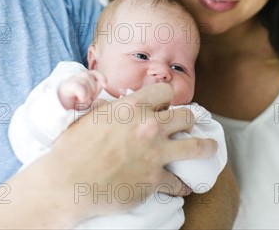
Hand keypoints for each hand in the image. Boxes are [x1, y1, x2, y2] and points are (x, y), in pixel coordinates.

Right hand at [46, 83, 218, 219]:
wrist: (67, 183)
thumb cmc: (72, 148)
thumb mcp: (89, 115)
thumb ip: (110, 107)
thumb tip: (114, 103)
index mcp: (132, 106)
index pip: (164, 91)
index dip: (165, 99)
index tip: (164, 105)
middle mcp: (149, 126)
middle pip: (185, 116)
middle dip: (187, 120)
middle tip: (187, 125)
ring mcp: (155, 153)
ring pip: (195, 146)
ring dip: (205, 147)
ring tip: (211, 148)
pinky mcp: (154, 179)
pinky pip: (178, 181)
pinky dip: (183, 185)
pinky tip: (185, 187)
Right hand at [57, 70, 105, 109]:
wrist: (60, 113)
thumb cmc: (75, 106)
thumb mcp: (88, 98)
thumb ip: (96, 89)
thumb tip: (103, 84)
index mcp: (81, 80)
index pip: (93, 73)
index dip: (101, 77)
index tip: (105, 85)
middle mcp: (74, 78)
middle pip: (89, 76)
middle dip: (93, 89)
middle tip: (87, 99)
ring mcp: (69, 81)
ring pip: (85, 79)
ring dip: (88, 92)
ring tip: (83, 101)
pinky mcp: (65, 86)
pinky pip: (78, 85)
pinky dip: (82, 93)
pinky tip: (80, 100)